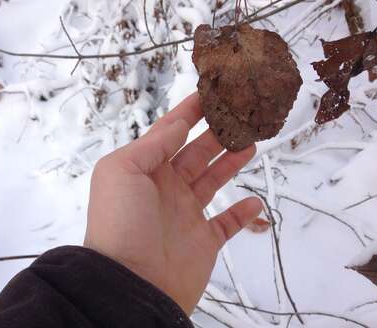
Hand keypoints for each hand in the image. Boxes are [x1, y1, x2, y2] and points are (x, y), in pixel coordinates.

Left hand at [84, 93, 261, 314]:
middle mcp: (165, 188)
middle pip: (196, 153)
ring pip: (213, 181)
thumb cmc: (121, 221)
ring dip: (232, 162)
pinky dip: (242, 213)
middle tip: (241, 116)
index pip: (169, 133)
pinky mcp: (202, 241)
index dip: (188, 113)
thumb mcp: (123, 170)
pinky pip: (227, 224)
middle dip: (217, 133)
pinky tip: (254, 201)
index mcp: (144, 169)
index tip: (210, 92)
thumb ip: (152, 144)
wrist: (130, 283)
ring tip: (251, 143)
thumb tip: (177, 123)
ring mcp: (185, 214)